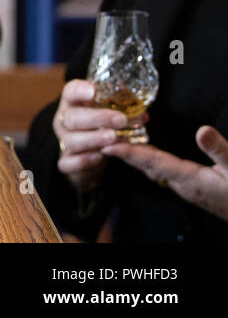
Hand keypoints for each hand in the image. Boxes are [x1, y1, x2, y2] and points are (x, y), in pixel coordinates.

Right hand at [52, 79, 131, 192]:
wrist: (89, 156)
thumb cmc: (100, 128)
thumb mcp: (109, 115)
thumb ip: (122, 112)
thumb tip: (143, 115)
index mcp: (74, 104)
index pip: (71, 92)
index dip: (79, 91)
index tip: (93, 91)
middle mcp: (65, 121)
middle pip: (72, 117)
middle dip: (97, 118)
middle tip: (120, 120)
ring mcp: (63, 141)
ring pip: (71, 140)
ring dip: (94, 139)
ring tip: (114, 138)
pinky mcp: (66, 162)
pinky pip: (68, 162)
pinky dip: (84, 160)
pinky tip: (99, 157)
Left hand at [102, 125, 227, 221]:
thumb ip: (220, 150)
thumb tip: (202, 130)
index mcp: (190, 180)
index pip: (153, 163)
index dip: (130, 152)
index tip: (108, 143)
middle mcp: (182, 185)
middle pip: (146, 165)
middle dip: (124, 151)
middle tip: (102, 135)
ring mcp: (185, 187)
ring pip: (151, 169)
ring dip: (133, 155)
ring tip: (114, 138)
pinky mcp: (190, 187)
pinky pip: (160, 172)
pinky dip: (147, 159)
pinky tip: (142, 151)